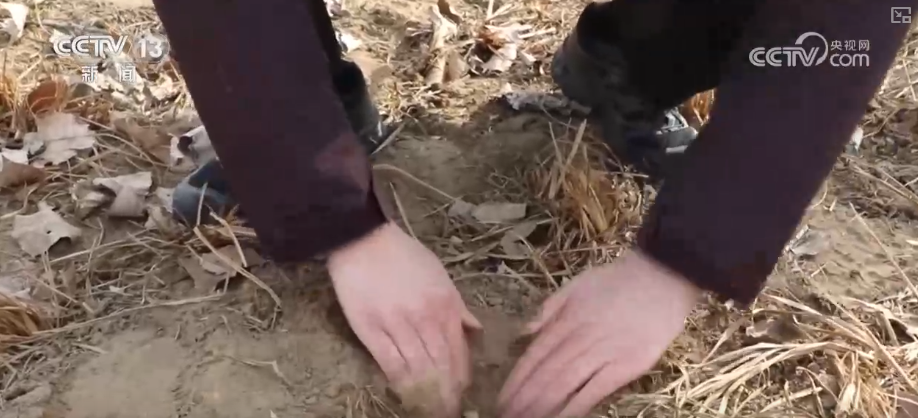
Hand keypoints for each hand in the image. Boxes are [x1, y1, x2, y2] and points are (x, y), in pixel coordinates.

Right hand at [328, 222, 481, 416]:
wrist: (364, 241)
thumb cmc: (404, 255)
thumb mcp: (440, 275)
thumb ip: (458, 306)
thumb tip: (474, 330)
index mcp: (445, 305)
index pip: (459, 351)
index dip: (462, 377)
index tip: (464, 393)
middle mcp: (425, 318)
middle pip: (441, 364)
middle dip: (448, 391)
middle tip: (450, 409)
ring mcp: (398, 326)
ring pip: (418, 368)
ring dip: (426, 392)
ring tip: (431, 408)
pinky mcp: (371, 331)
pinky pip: (390, 363)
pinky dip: (401, 381)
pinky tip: (406, 393)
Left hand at [498, 249, 701, 417]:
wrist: (662, 277)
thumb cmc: (617, 280)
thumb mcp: (576, 285)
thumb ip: (549, 308)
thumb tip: (524, 331)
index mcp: (567, 319)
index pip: (534, 356)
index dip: (516, 380)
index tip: (501, 399)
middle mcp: (581, 338)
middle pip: (546, 374)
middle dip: (523, 399)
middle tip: (506, 416)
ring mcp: (604, 353)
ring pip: (565, 385)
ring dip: (542, 407)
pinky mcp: (627, 366)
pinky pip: (595, 391)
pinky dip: (575, 408)